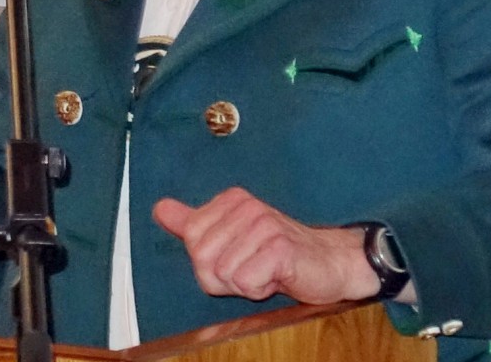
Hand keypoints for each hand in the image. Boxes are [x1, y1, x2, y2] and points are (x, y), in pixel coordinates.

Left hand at [153, 188, 381, 304]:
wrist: (330, 263)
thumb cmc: (278, 255)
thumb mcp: (232, 237)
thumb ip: (194, 223)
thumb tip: (160, 209)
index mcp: (230, 200)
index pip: (191, 242)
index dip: (210, 263)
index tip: (238, 257)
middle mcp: (245, 206)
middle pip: (203, 259)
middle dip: (225, 277)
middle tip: (253, 268)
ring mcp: (263, 223)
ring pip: (223, 274)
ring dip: (245, 284)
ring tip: (267, 271)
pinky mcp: (279, 247)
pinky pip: (245, 282)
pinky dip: (259, 289)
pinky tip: (277, 277)